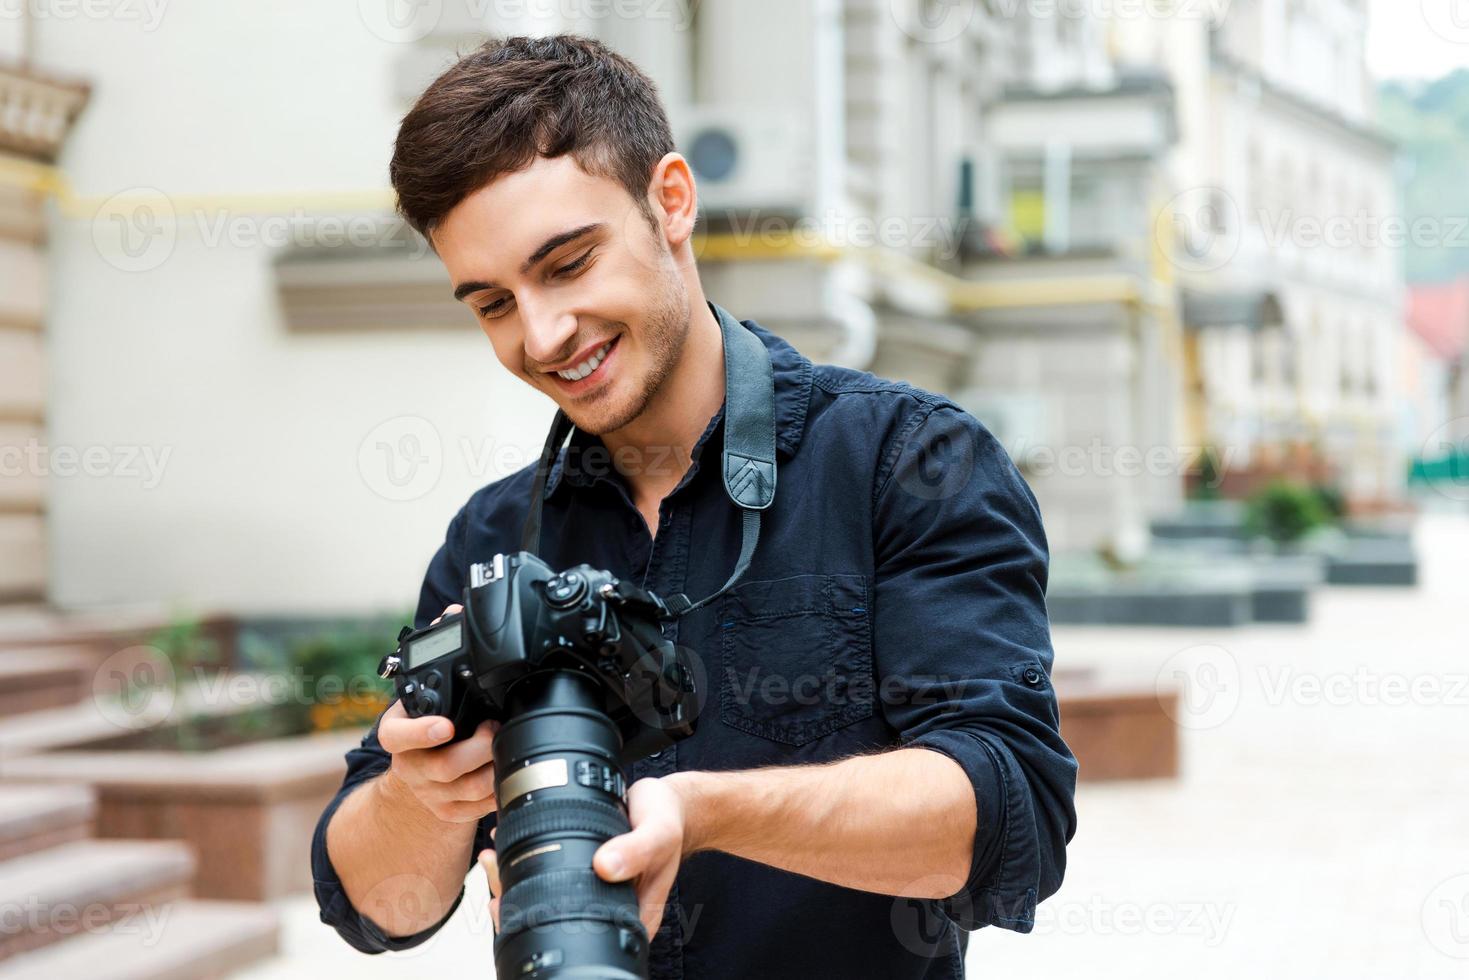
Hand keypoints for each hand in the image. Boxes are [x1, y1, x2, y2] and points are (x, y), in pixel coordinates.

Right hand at [377, 605, 500, 823]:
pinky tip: (509, 771)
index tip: (446, 726)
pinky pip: (478, 808)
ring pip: (466, 790)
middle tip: (496, 728)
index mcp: (398, 734)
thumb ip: (439, 653)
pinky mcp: (449, 812)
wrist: (416, 773)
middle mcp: (410, 766)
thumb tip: (454, 613)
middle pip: (444, 766)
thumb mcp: (425, 691)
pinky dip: (499, 791)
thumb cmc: (425, 722)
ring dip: (493, 768)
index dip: (421, 732)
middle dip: (477, 748)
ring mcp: (429, 793)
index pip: (397, 737)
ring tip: (508, 746)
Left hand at [479, 775, 692, 937]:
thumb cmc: (669, 821)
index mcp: (630, 916)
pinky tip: (510, 845)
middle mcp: (608, 909)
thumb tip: (604, 867)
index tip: (507, 905)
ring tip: (493, 857)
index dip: (538, 925)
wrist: (670, 802)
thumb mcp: (659, 834)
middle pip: (554, 918)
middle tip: (494, 872)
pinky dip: (527, 860)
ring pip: (547, 896)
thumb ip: (637, 850)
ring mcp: (595, 890)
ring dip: (514, 879)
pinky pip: (551, 872)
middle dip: (516, 901)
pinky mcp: (584, 868)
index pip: (579, 937)